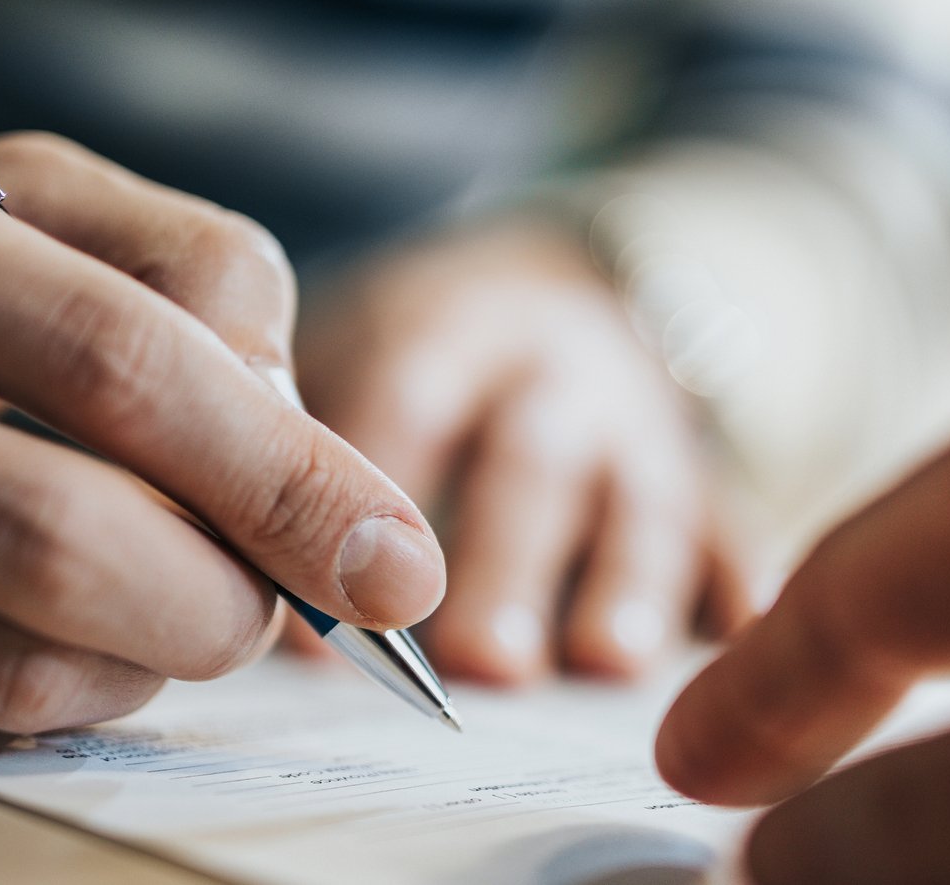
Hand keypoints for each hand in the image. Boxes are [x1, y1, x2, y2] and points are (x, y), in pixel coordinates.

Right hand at [0, 119, 443, 735]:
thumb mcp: (3, 212)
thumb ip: (182, 283)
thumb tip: (308, 451)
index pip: (116, 353)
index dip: (286, 472)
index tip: (395, 555)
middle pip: (62, 534)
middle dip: (229, 597)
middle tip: (279, 607)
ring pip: (9, 657)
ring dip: (149, 658)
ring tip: (162, 602)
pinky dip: (51, 692)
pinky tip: (46, 630)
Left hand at [296, 221, 758, 683]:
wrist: (569, 288)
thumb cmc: (425, 356)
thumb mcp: (357, 350)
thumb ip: (299, 442)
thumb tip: (212, 576)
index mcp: (450, 331)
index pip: (405, 398)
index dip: (363, 493)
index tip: (318, 607)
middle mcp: (553, 373)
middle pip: (530, 461)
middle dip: (507, 560)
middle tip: (475, 660)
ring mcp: (640, 428)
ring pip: (642, 500)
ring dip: (625, 580)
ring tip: (601, 662)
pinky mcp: (704, 475)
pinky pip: (729, 522)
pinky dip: (736, 575)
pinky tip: (737, 631)